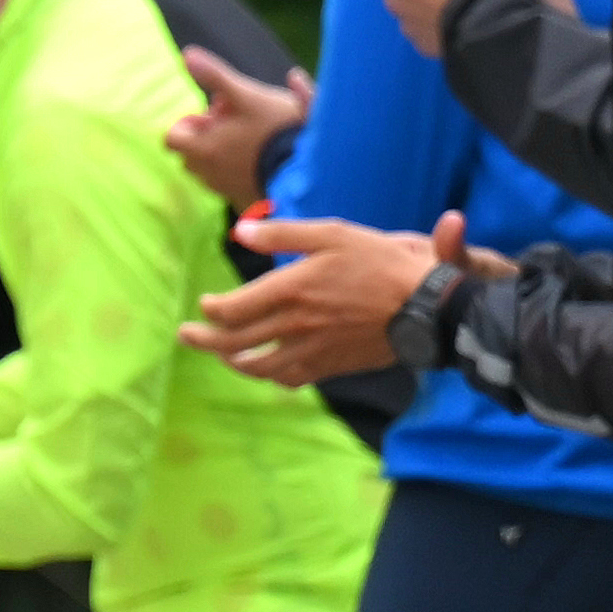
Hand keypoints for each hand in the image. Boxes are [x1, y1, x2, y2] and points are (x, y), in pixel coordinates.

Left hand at [161, 48, 311, 203]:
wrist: (311, 168)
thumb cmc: (277, 129)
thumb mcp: (246, 95)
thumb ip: (215, 76)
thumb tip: (186, 54)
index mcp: (201, 150)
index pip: (172, 138)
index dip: (190, 123)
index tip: (215, 114)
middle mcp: (207, 174)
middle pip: (190, 152)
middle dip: (207, 135)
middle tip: (237, 121)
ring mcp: (225, 189)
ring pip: (210, 167)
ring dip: (222, 151)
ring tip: (251, 137)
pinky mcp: (244, 198)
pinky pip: (230, 181)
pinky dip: (238, 167)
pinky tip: (261, 155)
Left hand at [187, 209, 450, 388]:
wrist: (427, 307)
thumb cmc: (381, 264)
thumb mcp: (333, 234)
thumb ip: (282, 234)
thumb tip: (239, 232)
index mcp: (289, 291)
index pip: (229, 311)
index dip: (210, 309)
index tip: (205, 303)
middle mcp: (293, 326)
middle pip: (232, 343)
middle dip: (202, 340)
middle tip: (185, 336)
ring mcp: (311, 350)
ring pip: (257, 367)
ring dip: (232, 361)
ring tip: (222, 354)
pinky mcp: (330, 366)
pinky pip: (289, 379)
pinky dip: (270, 376)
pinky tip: (266, 369)